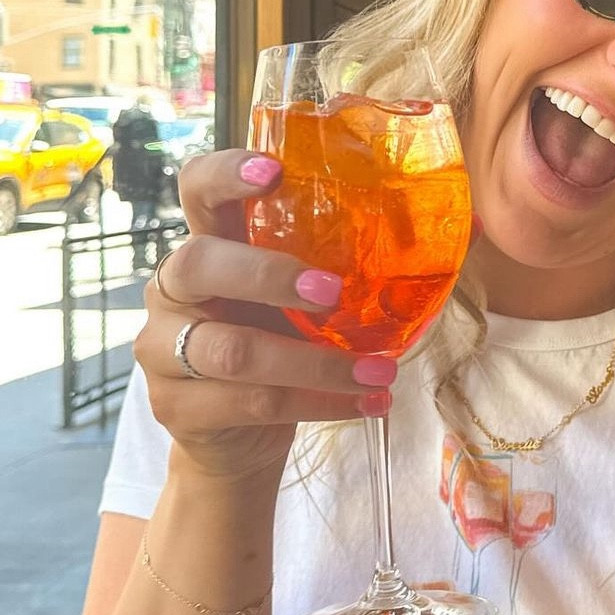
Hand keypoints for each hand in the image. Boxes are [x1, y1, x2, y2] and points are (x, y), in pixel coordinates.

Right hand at [133, 149, 395, 481]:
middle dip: (269, 276)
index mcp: (206, 247)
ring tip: (380, 370)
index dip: (224, 174)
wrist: (235, 442)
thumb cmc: (276, 350)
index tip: (273, 171)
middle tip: (334, 292)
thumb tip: (451, 228)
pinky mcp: (176, 406)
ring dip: (317, 364)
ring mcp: (162, 351)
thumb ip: (339, 269)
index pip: (195, 190)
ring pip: (235, 351)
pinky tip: (364, 402)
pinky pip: (251, 402)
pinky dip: (318, 404)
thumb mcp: (297, 305)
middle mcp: (172, 291)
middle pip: (199, 264)